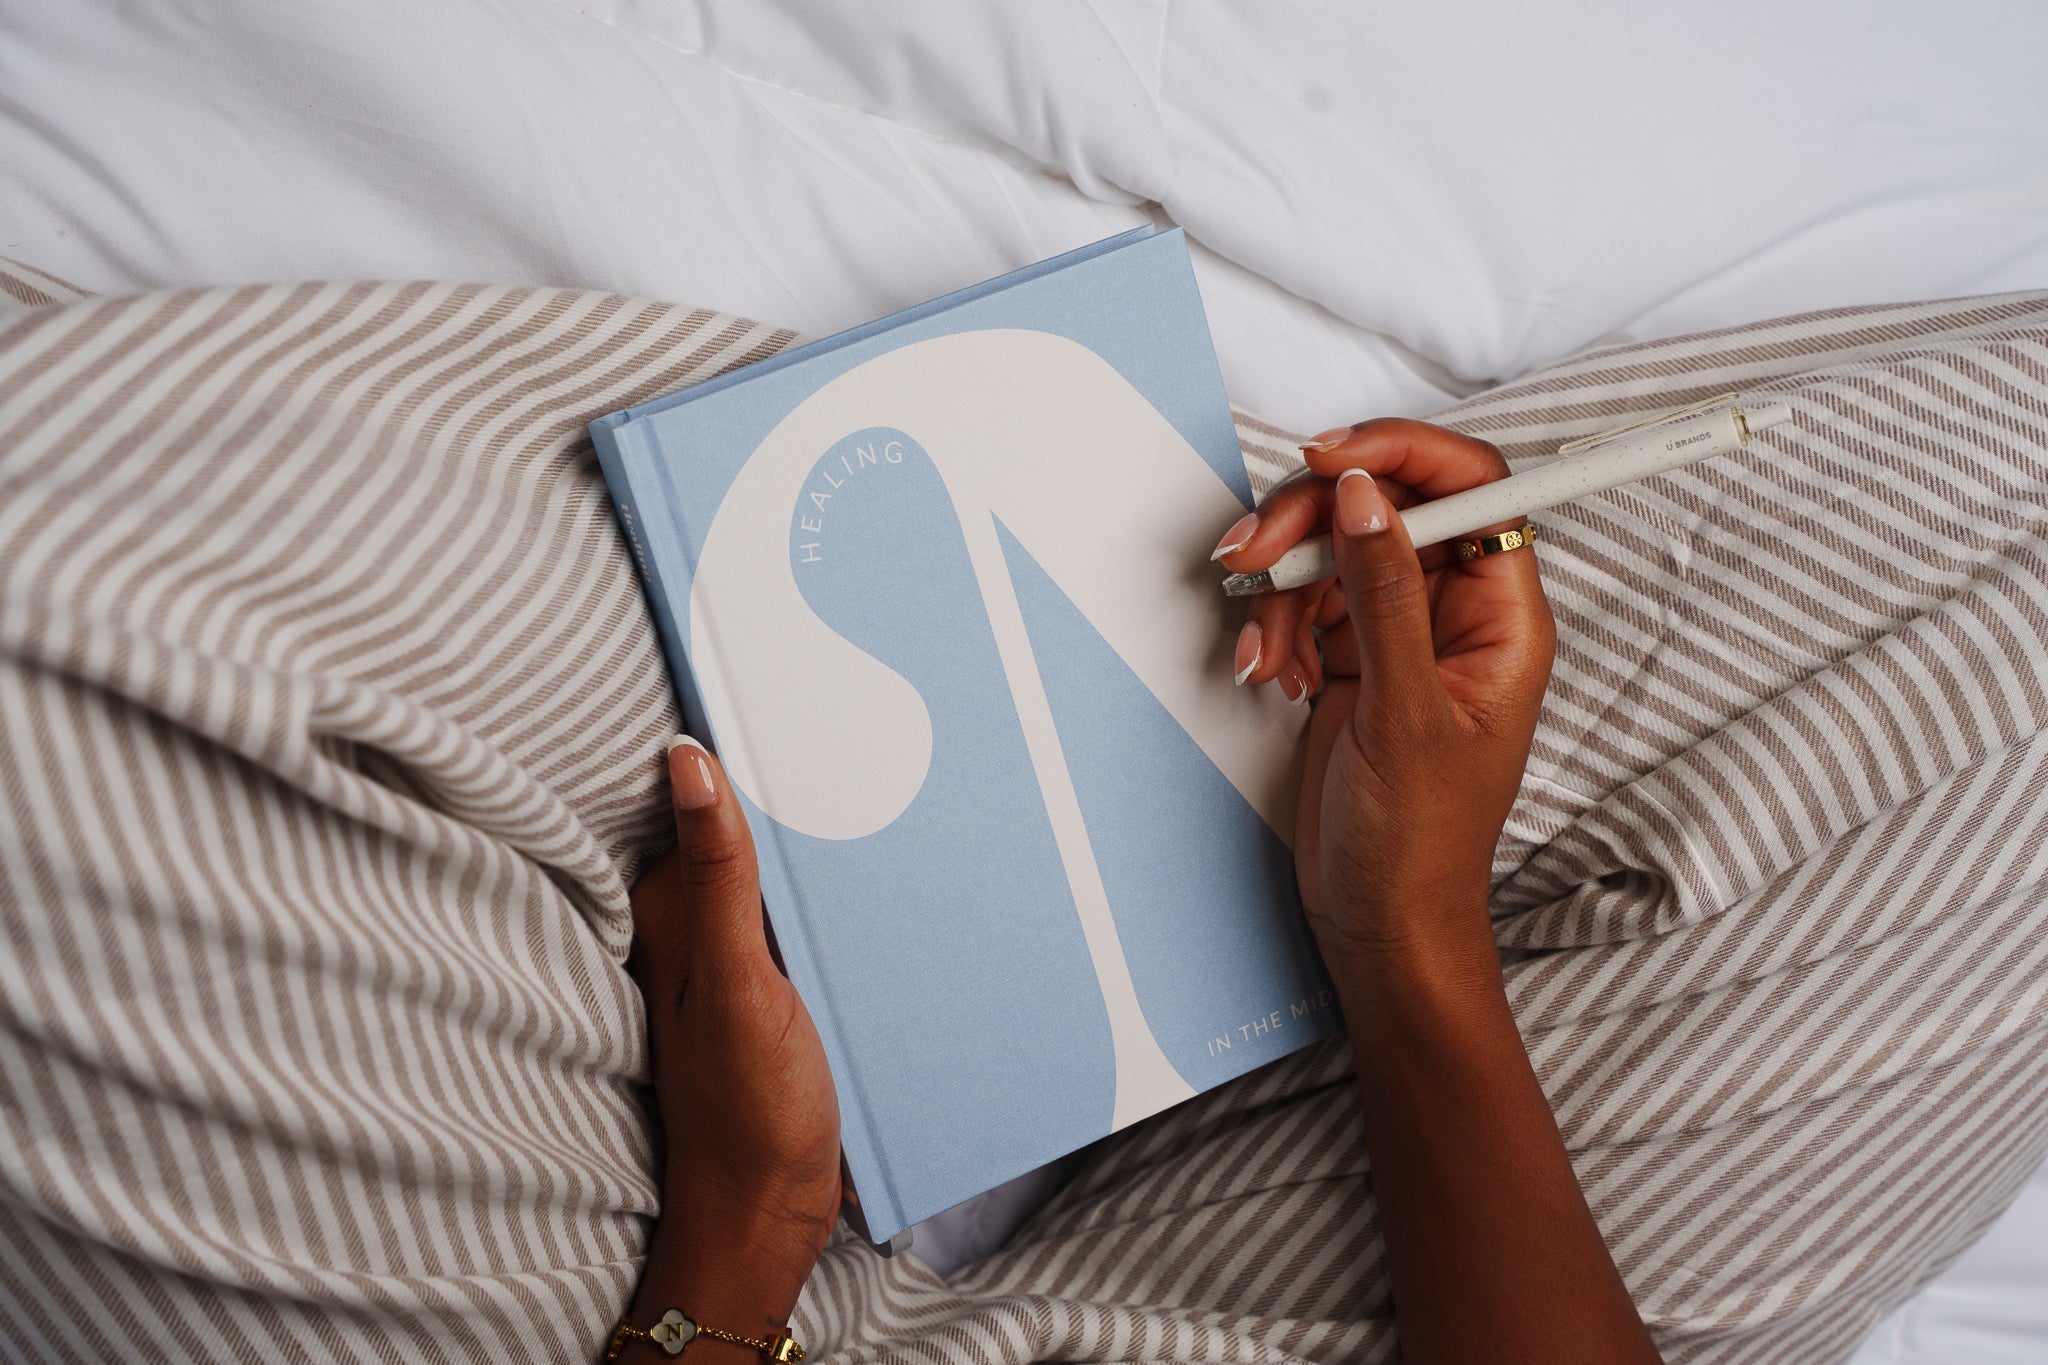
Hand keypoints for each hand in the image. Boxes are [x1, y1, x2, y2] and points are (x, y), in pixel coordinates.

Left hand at [623, 737, 839, 1350]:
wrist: (771, 1215)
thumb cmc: (744, 1109)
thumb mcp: (738, 984)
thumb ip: (717, 874)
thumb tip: (685, 756)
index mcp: (673, 911)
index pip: (703, 800)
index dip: (748, 745)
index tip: (802, 689)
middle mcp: (699, 927)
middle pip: (753, 833)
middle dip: (803, 794)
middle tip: (873, 735)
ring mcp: (741, 961)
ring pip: (787, 876)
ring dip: (830, 848)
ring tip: (897, 792)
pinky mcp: (778, 991)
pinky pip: (810, 922)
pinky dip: (841, 901)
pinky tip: (890, 884)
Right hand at [1214, 420, 1555, 970]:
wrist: (1380, 921)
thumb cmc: (1420, 843)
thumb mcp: (1404, 713)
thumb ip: (1386, 595)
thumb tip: (1365, 499)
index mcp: (1502, 617)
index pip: (1470, 487)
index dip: (1402, 455)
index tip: (1331, 459)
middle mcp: (1455, 613)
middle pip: (1384, 508)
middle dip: (1311, 525)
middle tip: (1257, 556)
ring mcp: (1400, 633)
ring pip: (1333, 552)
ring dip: (1282, 588)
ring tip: (1265, 651)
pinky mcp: (1353, 657)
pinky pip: (1306, 602)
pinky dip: (1275, 627)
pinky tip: (1271, 674)